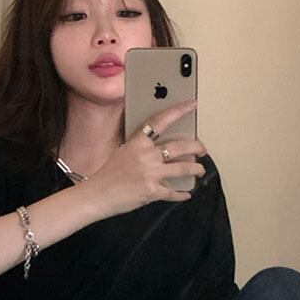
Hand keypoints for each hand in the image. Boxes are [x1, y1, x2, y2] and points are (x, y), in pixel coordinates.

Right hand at [86, 100, 206, 217]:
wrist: (97, 195)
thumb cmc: (107, 175)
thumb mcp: (123, 152)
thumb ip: (141, 148)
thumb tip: (159, 150)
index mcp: (138, 143)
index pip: (161, 120)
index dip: (178, 110)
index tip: (191, 105)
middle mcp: (146, 156)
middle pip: (180, 146)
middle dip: (197, 147)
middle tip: (202, 149)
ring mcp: (150, 174)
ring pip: (183, 168)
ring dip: (196, 169)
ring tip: (200, 170)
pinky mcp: (152, 191)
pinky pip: (173, 192)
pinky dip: (181, 194)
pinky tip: (186, 194)